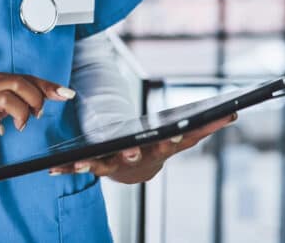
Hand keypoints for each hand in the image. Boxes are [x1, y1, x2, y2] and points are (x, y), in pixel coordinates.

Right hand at [0, 71, 75, 156]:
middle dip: (37, 99)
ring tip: (20, 125)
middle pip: (20, 82)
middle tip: (38, 115)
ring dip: (21, 112)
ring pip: (8, 95)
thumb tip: (42, 101)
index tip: (67, 94)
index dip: (49, 86)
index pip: (27, 78)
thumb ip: (14, 100)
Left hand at [48, 113, 237, 183]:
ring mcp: (117, 165)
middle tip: (131, 149)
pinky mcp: (96, 165)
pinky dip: (66, 168)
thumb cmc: (156, 147)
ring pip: (103, 166)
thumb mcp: (177, 138)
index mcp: (160, 149)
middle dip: (133, 153)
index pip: (174, 141)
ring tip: (78, 162)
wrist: (133, 171)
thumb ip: (202, 128)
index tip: (184, 128)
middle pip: (137, 156)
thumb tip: (232, 114)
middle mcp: (139, 159)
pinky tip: (52, 168)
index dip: (180, 135)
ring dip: (91, 165)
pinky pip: (80, 167)